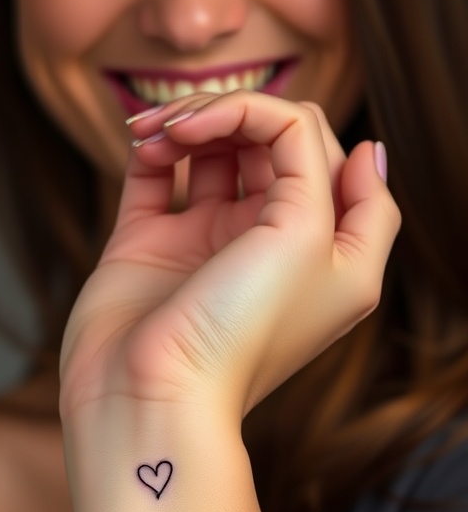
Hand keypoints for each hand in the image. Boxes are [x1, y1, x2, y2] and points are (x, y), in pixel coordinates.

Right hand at [59, 92, 400, 424]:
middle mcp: (269, 245)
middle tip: (191, 123)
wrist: (151, 396)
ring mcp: (207, 243)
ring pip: (208, 149)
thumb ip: (315, 166)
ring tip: (159, 131)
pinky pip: (156, 175)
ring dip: (188, 122)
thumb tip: (367, 146)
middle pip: (264, 141)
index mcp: (323, 251)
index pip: (320, 151)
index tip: (253, 134)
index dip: (288, 123)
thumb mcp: (307, 237)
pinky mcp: (151, 247)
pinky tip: (144, 144)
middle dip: (232, 114)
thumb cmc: (238, 333)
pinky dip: (151, 148)